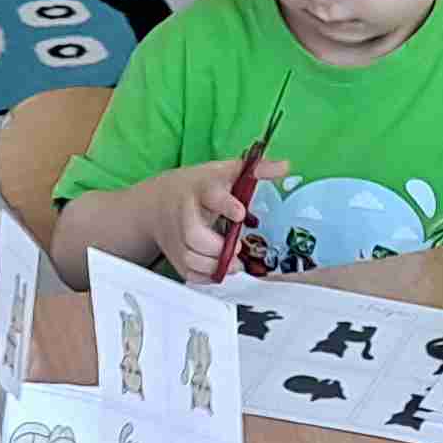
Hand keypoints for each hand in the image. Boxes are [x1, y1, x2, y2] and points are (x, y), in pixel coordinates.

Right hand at [152, 161, 254, 278]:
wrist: (159, 202)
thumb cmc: (197, 187)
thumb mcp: (224, 172)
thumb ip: (255, 170)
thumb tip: (284, 166)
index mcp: (201, 189)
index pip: (211, 195)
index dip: (226, 205)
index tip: (240, 213)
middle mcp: (185, 214)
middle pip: (194, 235)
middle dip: (217, 247)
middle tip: (238, 248)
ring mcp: (177, 237)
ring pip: (190, 258)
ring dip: (214, 265)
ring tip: (234, 262)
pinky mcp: (176, 256)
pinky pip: (189, 273)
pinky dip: (207, 276)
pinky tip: (220, 268)